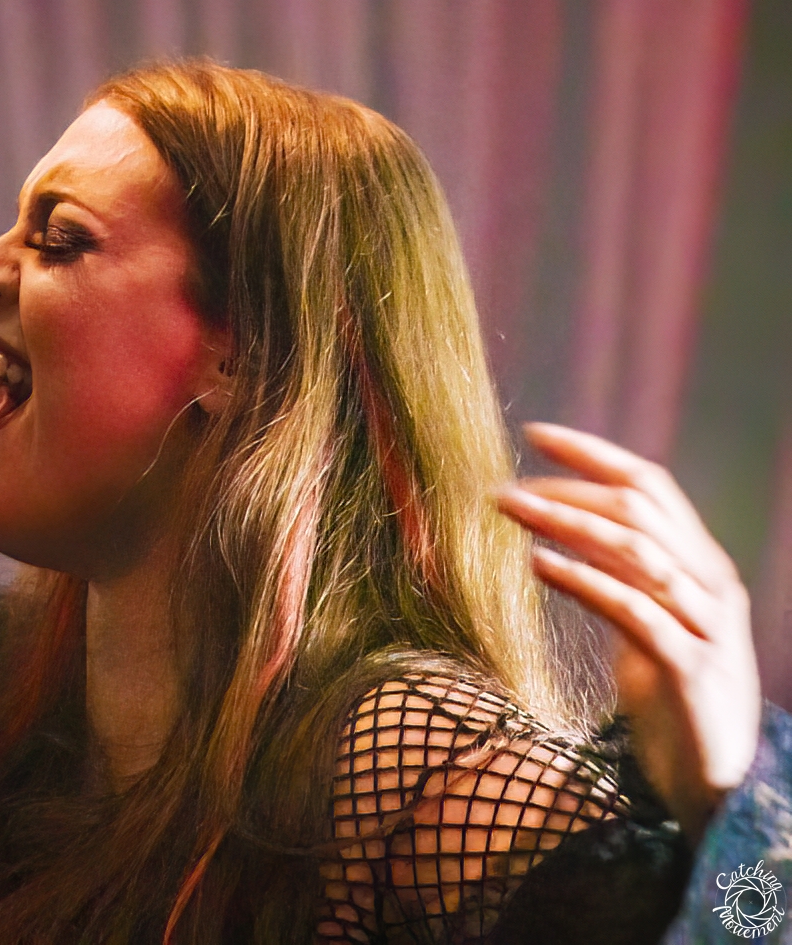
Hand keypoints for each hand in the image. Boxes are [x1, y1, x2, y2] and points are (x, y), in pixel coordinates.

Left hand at [497, 422, 760, 843]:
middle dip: (567, 488)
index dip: (595, 454)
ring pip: (635, 551)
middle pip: (639, 510)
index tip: (534, 434)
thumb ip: (622, 578)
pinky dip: (583, 580)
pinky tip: (538, 565)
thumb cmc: (671, 700)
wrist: (715, 784)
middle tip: (501, 487)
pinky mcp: (689, 668)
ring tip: (508, 511)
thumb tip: (558, 536)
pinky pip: (632, 610)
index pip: (653, 486)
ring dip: (565, 523)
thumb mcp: (646, 625)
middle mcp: (710, 586)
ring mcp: (705, 625)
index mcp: (701, 566)